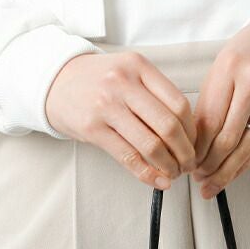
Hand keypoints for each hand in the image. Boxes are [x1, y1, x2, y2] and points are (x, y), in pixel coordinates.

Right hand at [45, 51, 197, 189]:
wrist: (54, 81)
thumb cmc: (98, 82)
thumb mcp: (129, 73)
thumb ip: (156, 94)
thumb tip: (188, 133)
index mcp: (139, 67)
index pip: (179, 104)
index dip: (192, 132)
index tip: (195, 146)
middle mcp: (123, 83)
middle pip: (169, 126)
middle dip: (185, 153)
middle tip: (189, 165)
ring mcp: (107, 105)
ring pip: (151, 145)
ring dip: (169, 166)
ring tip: (174, 174)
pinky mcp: (92, 128)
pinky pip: (129, 157)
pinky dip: (149, 174)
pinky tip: (159, 181)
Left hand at [191, 19, 249, 198]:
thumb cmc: (247, 55)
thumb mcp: (221, 68)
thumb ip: (208, 102)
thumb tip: (193, 144)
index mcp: (228, 69)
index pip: (208, 120)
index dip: (195, 147)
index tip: (186, 161)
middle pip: (226, 137)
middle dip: (208, 164)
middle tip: (196, 177)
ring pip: (245, 147)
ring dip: (225, 171)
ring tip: (210, 184)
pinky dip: (243, 165)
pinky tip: (231, 175)